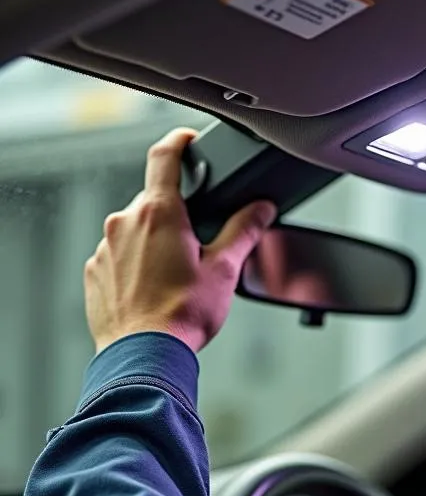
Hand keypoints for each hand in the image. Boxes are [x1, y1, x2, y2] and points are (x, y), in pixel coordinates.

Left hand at [85, 128, 276, 353]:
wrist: (144, 355)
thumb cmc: (182, 315)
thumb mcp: (225, 269)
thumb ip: (244, 231)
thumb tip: (261, 209)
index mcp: (160, 214)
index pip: (165, 157)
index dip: (179, 141)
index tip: (187, 139)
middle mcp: (125, 223)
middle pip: (155, 201)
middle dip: (177, 217)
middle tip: (199, 247)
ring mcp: (105, 248)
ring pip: (136, 231)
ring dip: (156, 244)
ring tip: (176, 279)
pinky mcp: (94, 272)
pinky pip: (118, 256)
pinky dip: (136, 266)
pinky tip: (155, 291)